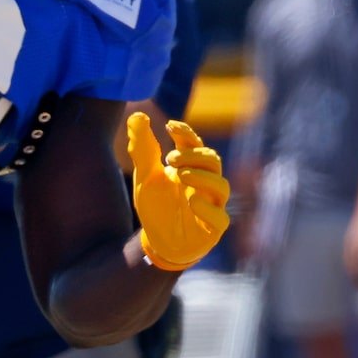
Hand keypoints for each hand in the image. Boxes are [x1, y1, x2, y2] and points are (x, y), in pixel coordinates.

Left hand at [129, 114, 230, 271]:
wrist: (156, 242)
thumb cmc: (156, 205)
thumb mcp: (145, 176)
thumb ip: (142, 149)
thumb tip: (137, 115)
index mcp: (191, 167)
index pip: (195, 143)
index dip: (186, 132)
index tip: (169, 125)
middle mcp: (205, 184)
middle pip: (212, 160)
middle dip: (193, 155)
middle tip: (170, 158)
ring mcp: (212, 206)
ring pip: (221, 186)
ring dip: (203, 177)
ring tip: (181, 174)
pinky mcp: (212, 229)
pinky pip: (220, 218)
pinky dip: (208, 209)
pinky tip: (192, 201)